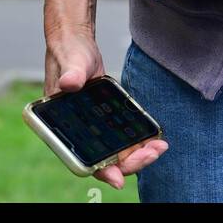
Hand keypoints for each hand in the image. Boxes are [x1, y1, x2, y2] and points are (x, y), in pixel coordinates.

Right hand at [44, 25, 167, 188]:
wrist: (77, 43)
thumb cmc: (68, 52)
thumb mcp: (71, 61)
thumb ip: (71, 73)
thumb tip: (69, 83)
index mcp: (63, 128)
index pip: (82, 159)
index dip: (100, 170)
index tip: (118, 178)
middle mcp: (80, 133)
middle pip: (105, 160)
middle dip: (130, 162)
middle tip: (153, 153)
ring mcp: (94, 127)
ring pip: (116, 152)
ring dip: (137, 154)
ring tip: (159, 147)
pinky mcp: (106, 118)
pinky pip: (122, 137)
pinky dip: (137, 140)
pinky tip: (153, 137)